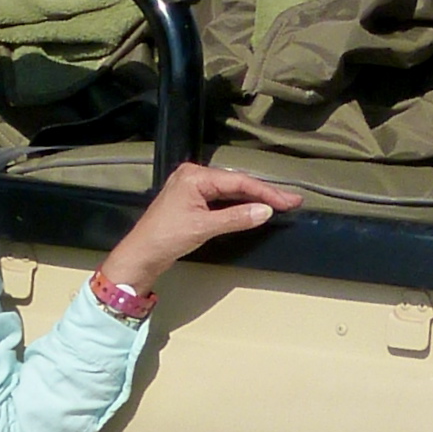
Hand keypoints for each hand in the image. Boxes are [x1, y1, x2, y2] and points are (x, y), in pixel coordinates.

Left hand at [99, 159, 302, 299]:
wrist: (140, 255)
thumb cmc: (167, 238)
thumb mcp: (204, 227)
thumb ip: (236, 217)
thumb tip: (265, 211)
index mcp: (195, 176)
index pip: (238, 182)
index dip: (266, 192)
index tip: (289, 201)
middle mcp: (193, 176)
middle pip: (236, 183)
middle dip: (264, 193)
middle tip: (292, 201)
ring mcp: (191, 188)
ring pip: (230, 191)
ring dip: (253, 198)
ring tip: (280, 203)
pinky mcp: (191, 201)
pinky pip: (221, 199)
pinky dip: (238, 205)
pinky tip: (254, 208)